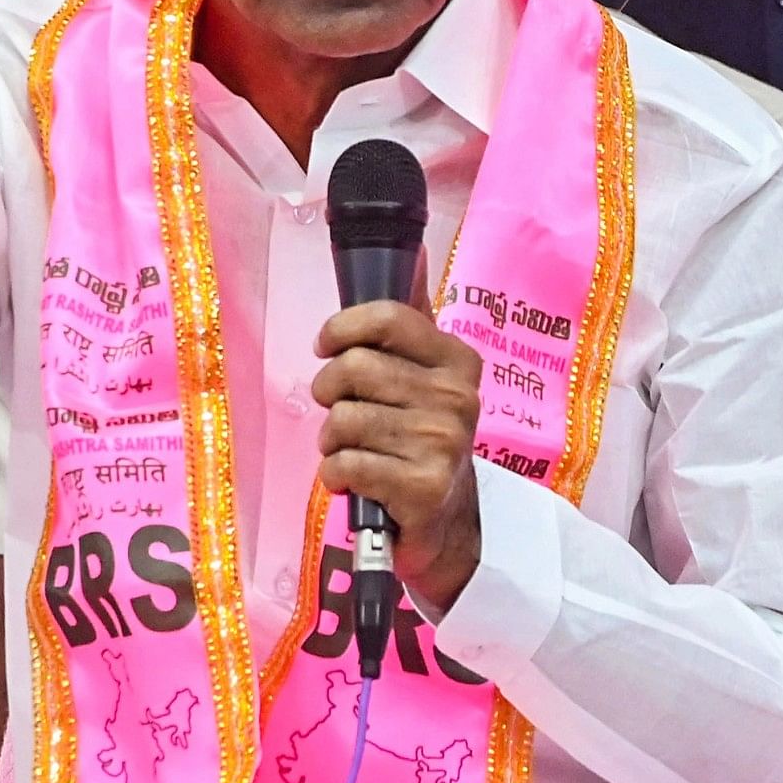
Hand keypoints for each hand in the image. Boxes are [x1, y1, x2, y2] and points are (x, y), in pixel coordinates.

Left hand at [311, 299, 484, 614]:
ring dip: (331, 439)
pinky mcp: (421, 488)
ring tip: (351, 451)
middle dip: (329, 390)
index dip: (342, 327)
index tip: (325, 346)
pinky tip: (353, 480)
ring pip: (343, 418)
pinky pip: (345, 463)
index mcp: (457, 361)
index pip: (389, 318)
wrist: (446, 522)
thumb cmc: (419, 440)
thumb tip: (410, 260)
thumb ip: (407, 328)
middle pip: (355, 367)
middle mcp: (456, 398)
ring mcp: (441, 443)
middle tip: (340, 411)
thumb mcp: (424, 379)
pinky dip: (334, 474)